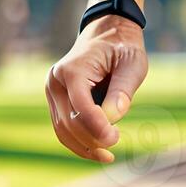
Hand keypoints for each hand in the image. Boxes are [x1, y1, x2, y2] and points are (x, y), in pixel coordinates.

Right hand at [45, 13, 148, 162]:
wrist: (108, 31)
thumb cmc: (123, 46)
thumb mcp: (132, 63)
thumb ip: (123, 90)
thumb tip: (114, 118)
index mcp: (72, 69)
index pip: (80, 107)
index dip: (97, 127)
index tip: (116, 138)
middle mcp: (55, 81)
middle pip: (68, 122)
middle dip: (91, 139)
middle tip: (116, 144)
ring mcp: (53, 91)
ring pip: (62, 130)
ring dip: (84, 146)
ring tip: (108, 155)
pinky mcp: (57, 100)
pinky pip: (64, 127)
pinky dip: (80, 141)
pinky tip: (99, 149)